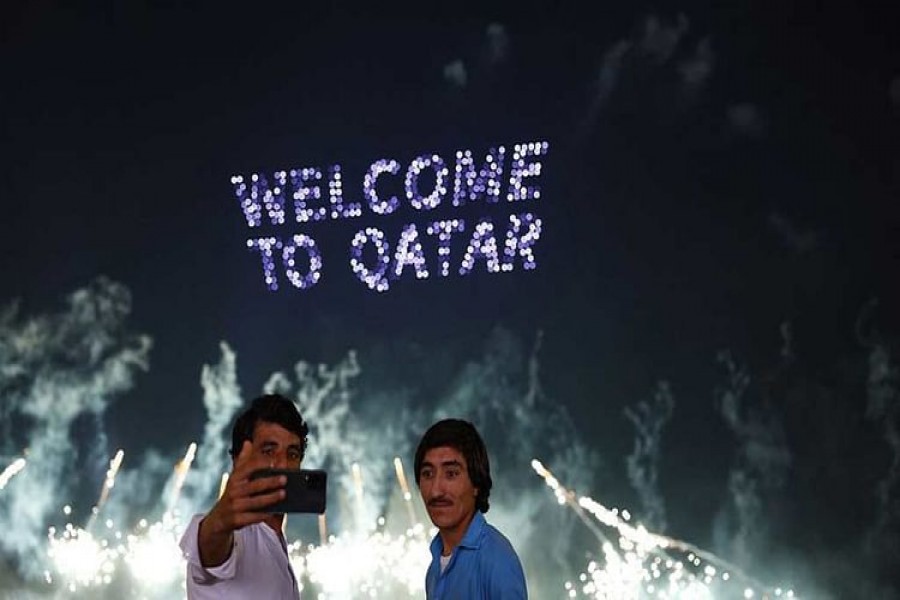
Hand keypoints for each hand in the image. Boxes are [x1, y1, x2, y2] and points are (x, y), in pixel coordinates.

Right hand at [197, 440, 285, 566]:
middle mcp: (234, 492)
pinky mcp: (237, 520)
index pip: (247, 468)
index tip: (273, 462)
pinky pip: (253, 517)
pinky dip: (265, 515)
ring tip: (283, 494)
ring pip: (256, 502)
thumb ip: (242, 461)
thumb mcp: (235, 478)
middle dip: (270, 482)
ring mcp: (235, 506)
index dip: (260, 465)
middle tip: (284, 479)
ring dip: (270, 498)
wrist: (218, 519)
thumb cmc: (233, 494)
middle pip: (254, 485)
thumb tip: (248, 442)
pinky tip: (276, 511)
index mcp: (235, 479)